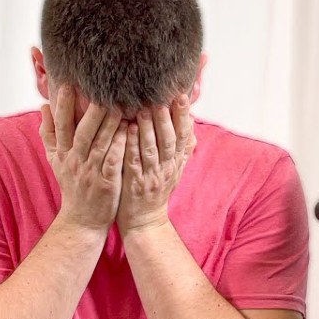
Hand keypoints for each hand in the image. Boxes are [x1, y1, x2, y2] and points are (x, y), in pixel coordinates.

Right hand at [40, 85, 127, 230]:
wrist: (82, 220)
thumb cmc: (72, 185)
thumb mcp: (55, 160)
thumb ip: (49, 133)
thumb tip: (44, 106)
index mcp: (63, 154)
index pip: (61, 126)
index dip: (63, 106)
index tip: (67, 85)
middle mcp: (75, 162)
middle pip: (82, 133)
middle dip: (90, 112)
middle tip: (100, 92)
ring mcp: (91, 173)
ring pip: (100, 144)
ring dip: (109, 124)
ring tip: (119, 105)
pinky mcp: (107, 183)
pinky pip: (113, 161)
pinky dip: (120, 145)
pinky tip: (128, 131)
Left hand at [117, 95, 195, 233]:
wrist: (145, 223)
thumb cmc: (155, 190)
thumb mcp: (173, 169)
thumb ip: (181, 146)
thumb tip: (191, 120)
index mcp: (176, 162)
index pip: (183, 135)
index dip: (183, 115)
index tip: (182, 95)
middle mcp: (167, 168)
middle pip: (170, 140)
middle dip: (168, 118)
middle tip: (164, 97)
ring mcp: (151, 177)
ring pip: (152, 150)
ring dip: (148, 129)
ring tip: (143, 109)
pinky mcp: (135, 185)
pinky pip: (134, 163)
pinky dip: (131, 146)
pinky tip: (127, 131)